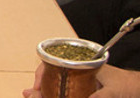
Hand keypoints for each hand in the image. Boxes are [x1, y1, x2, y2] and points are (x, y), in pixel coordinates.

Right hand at [25, 64, 139, 97]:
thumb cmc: (129, 85)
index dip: (41, 74)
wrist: (139, 88)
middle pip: (51, 74)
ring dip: (44, 91)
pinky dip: (54, 94)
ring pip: (56, 83)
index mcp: (81, 63)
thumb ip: (100, 96)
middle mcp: (77, 70)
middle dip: (39, 85)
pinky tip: (46, 96)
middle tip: (29, 94)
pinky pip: (65, 90)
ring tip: (33, 95)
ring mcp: (79, 81)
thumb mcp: (114, 91)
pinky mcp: (83, 91)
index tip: (37, 87)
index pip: (54, 64)